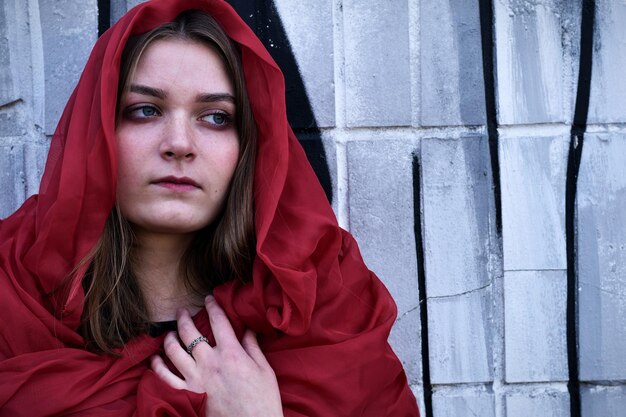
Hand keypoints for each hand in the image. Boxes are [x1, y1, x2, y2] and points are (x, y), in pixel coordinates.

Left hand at [151, 295, 283, 416]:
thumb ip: (253, 347)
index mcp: (231, 353)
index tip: (208, 298)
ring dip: (169, 338)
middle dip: (184, 318)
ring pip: (174, 351)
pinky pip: (165, 377)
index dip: (212, 306)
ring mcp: (196, 379)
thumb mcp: (264, 370)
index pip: (218, 321)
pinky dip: (158, 366)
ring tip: (169, 332)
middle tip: (182, 311)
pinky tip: (156, 359)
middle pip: (190, 332)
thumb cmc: (263, 401)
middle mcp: (210, 362)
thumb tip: (248, 328)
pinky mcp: (187, 395)